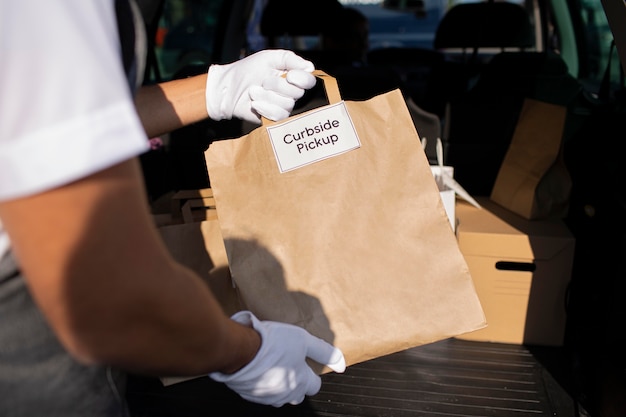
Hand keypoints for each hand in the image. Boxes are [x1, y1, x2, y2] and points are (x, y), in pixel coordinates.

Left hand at [205, 50, 315, 123]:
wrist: (228, 88)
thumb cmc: (247, 70)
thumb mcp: (269, 57)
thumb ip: (290, 59)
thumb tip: (310, 67)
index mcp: (292, 78)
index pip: (309, 81)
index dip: (302, 79)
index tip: (289, 75)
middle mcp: (291, 93)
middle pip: (297, 93)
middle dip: (277, 85)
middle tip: (264, 81)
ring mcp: (282, 107)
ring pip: (287, 104)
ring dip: (267, 96)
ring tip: (254, 91)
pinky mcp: (273, 119)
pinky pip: (278, 116)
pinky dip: (265, 107)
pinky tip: (254, 103)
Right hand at [209, 311, 345, 406]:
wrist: (240, 350)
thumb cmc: (271, 343)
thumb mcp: (303, 340)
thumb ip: (324, 352)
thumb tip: (341, 364)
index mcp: (300, 382)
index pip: (315, 386)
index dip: (312, 374)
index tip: (304, 363)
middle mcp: (286, 394)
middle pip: (298, 394)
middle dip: (297, 382)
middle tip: (289, 363)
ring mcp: (267, 396)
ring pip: (280, 396)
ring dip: (280, 384)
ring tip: (274, 365)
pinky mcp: (250, 394)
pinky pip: (262, 393)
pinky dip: (263, 384)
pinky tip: (260, 370)